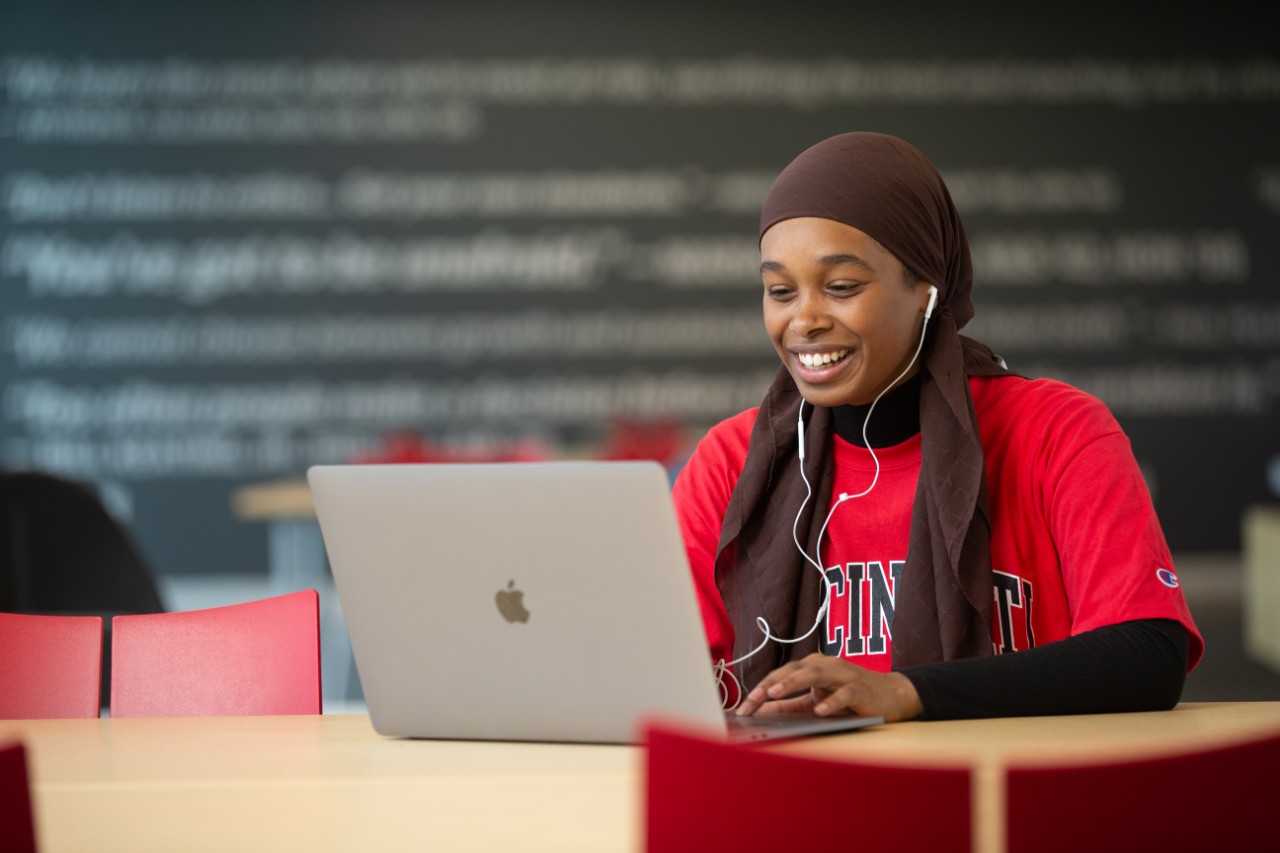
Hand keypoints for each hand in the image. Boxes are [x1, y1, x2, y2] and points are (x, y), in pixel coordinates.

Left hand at [734, 653, 922, 722]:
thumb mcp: (815, 701)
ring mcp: (843, 675)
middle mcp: (824, 666)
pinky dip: (831, 701)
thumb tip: (761, 711)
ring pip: (815, 674)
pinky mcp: (860, 688)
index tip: (742, 707)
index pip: (780, 676)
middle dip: (769, 685)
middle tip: (751, 699)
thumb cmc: (850, 696)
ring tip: (774, 693)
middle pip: (792, 671)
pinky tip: (820, 710)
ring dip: (793, 683)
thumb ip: (789, 705)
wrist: (891, 695)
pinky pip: (844, 693)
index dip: (760, 689)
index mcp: (811, 667)